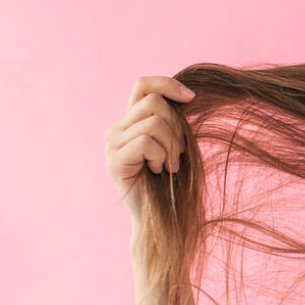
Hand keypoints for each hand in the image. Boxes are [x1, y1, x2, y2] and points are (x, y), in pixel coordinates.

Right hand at [105, 75, 194, 225]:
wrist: (159, 219)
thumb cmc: (172, 183)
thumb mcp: (176, 145)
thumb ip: (174, 122)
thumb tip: (189, 96)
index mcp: (132, 123)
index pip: (143, 85)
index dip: (167, 84)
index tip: (192, 98)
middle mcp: (117, 129)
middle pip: (153, 102)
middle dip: (176, 126)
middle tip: (179, 153)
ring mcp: (112, 144)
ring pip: (153, 123)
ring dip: (171, 146)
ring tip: (169, 166)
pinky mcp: (113, 160)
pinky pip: (145, 142)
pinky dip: (160, 156)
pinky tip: (158, 171)